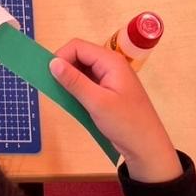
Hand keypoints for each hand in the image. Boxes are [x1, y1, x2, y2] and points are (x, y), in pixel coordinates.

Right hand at [49, 39, 181, 182]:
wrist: (147, 148)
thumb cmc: (125, 123)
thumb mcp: (97, 103)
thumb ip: (74, 81)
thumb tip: (52, 63)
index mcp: (111, 61)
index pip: (78, 47)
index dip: (61, 56)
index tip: (49, 75)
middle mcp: (110, 65)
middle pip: (80, 56)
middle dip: (64, 68)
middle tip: (53, 87)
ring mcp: (110, 78)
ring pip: (82, 70)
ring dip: (70, 80)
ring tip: (61, 95)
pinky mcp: (108, 91)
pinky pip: (88, 82)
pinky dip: (77, 89)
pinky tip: (72, 101)